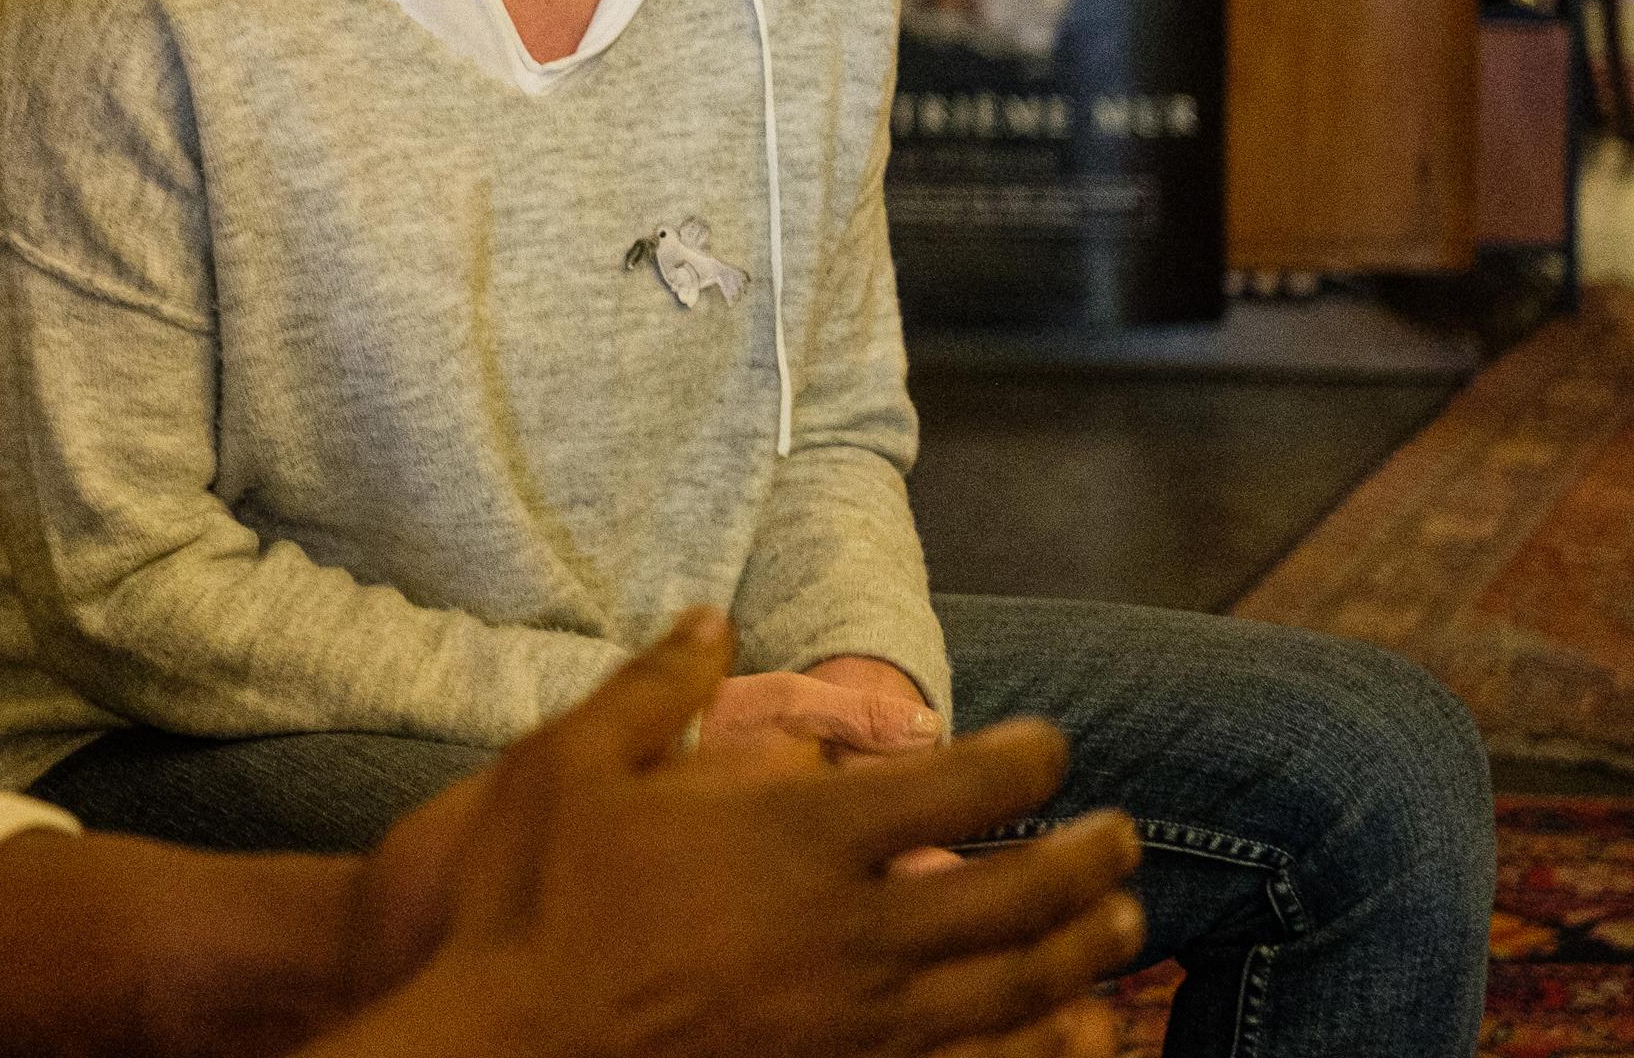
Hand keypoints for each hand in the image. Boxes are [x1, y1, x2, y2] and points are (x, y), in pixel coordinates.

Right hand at [318, 608, 1141, 1057]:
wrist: (508, 1041)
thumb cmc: (533, 897)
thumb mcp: (570, 760)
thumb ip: (654, 685)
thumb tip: (712, 617)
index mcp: (799, 835)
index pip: (955, 787)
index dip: (1022, 760)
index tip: (1052, 746)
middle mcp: (847, 928)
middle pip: (1012, 895)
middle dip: (1083, 860)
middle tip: (1125, 838)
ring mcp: (848, 1018)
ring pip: (1005, 990)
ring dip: (1077, 955)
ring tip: (1122, 930)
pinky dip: (1023, 1043)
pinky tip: (1054, 1033)